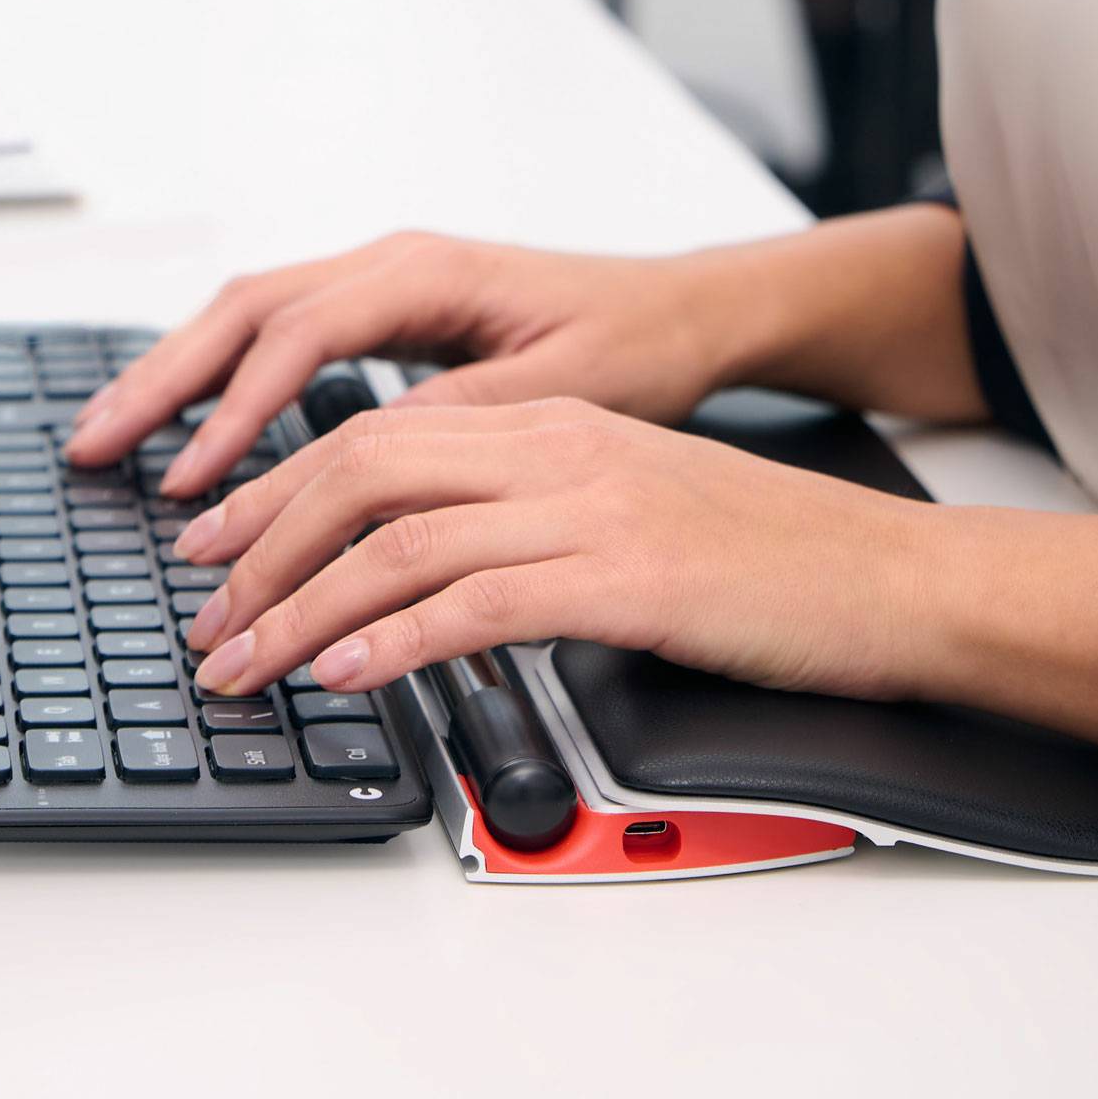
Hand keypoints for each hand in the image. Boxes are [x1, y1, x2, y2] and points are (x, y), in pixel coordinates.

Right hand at [63, 233, 743, 500]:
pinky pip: (277, 336)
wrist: (684, 311)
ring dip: (174, 376)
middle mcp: (389, 264)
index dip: (235, 410)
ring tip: (109, 439)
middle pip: (241, 310)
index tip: (192, 480)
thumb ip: (463, 417)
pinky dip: (221, 378)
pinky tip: (188, 429)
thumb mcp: (561, 391)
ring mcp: (381, 283)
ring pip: (247, 317)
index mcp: (425, 272)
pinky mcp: (384, 314)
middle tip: (92, 444)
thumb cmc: (637, 343)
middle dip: (161, 379)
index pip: (298, 335)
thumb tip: (372, 458)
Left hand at [175, 398, 969, 702]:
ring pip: (399, 538)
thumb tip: (424, 586)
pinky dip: (391, 637)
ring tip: (247, 664)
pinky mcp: (626, 577)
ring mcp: (592, 507)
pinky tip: (345, 672)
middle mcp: (561, 450)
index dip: (276, 489)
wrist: (892, 578)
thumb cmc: (773, 563)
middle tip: (204, 614)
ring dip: (300, 606)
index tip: (216, 547)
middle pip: (361, 468)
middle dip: (260, 544)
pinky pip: (475, 600)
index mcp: (555, 426)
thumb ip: (530, 527)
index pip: (375, 433)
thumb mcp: (632, 513)